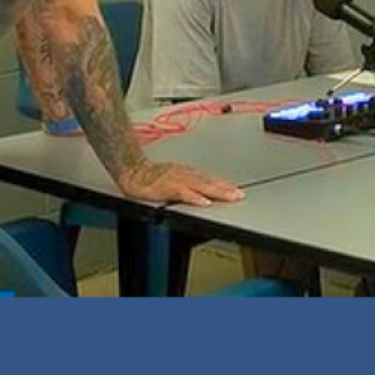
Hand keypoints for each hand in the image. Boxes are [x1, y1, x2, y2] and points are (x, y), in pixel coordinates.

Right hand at [117, 161, 244, 206]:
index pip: (211, 180)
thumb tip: (202, 193)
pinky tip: (204, 202)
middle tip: (240, 195)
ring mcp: (179, 180)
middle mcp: (187, 175)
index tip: (238, 191)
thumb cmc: (153, 176)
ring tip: (230, 197)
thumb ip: (189, 185)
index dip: (225, 185)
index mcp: (189, 174)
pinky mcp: (168, 188)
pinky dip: (195, 198)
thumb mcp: (175, 178)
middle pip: (210, 183)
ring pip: (202, 187)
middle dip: (227, 189)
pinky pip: (184, 193)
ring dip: (217, 192)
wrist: (135, 171)